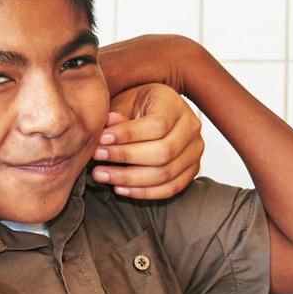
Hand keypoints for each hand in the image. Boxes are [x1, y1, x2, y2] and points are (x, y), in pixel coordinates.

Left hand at [90, 82, 204, 200]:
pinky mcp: (191, 170)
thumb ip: (117, 114)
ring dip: (129, 178)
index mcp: (175, 105)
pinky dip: (143, 192)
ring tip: (102, 175)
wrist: (155, 111)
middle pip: (163, 152)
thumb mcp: (126, 101)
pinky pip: (170, 188)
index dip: (128, 135)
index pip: (157, 125)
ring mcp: (194, 151)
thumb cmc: (137, 105)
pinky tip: (120, 188)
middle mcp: (191, 128)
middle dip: (126, 157)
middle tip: (98, 157)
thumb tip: (107, 125)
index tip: (101, 139)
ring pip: (165, 174)